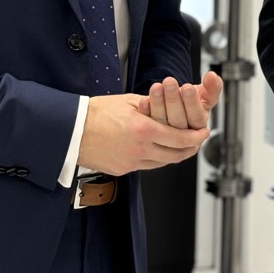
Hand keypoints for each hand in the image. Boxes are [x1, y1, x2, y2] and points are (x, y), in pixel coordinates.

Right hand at [77, 93, 208, 175]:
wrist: (70, 130)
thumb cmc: (96, 112)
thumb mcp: (129, 102)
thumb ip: (153, 107)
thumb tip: (171, 107)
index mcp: (143, 130)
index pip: (180, 138)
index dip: (195, 137)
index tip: (203, 132)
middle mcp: (139, 149)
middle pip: (176, 155)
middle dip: (189, 148)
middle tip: (196, 141)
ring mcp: (130, 162)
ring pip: (162, 163)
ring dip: (173, 155)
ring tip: (178, 145)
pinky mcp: (122, 170)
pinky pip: (146, 166)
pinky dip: (154, 159)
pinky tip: (156, 149)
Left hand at [141, 70, 221, 129]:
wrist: (171, 110)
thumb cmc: (188, 104)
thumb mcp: (203, 96)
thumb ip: (212, 88)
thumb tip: (213, 76)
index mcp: (198, 127)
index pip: (196, 117)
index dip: (192, 102)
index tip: (187, 87)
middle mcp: (182, 135)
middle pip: (178, 121)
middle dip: (173, 99)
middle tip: (170, 82)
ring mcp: (165, 137)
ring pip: (162, 122)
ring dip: (158, 102)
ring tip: (157, 86)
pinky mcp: (150, 135)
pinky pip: (147, 124)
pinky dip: (145, 111)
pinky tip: (144, 99)